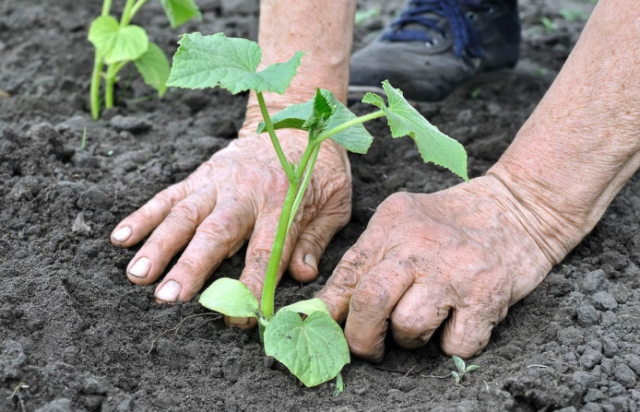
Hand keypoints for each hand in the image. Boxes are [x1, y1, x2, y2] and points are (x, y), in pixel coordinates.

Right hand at [111, 126, 350, 322]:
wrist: (295, 120)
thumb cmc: (318, 168)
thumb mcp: (335, 202)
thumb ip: (316, 238)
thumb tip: (303, 276)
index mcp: (284, 202)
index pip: (266, 251)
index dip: (253, 286)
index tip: (239, 317)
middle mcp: (246, 192)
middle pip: (216, 233)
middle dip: (191, 266)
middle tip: (167, 297)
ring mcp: (218, 181)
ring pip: (184, 214)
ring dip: (158, 245)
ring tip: (137, 276)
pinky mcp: (200, 175)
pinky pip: (168, 195)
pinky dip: (144, 215)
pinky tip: (121, 238)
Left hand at [317, 175, 560, 360]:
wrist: (517, 209)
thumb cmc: (451, 222)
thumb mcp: (402, 222)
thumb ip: (367, 259)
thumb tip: (328, 308)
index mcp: (392, 225)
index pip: (347, 273)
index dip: (330, 310)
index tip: (327, 328)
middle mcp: (420, 246)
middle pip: (371, 302)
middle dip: (361, 337)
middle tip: (368, 346)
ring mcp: (455, 272)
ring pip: (409, 327)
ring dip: (410, 338)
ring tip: (424, 321)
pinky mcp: (487, 296)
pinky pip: (454, 346)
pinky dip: (452, 345)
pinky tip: (457, 323)